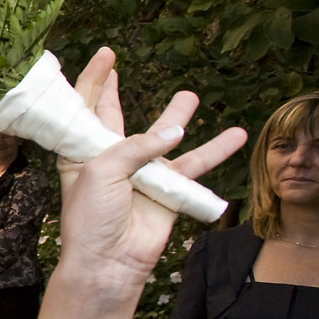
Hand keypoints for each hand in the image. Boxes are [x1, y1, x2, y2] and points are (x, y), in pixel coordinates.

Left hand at [53, 49, 246, 299]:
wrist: (109, 262)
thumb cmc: (92, 218)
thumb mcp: (103, 171)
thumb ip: (137, 146)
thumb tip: (175, 132)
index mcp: (82, 153)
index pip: (86, 109)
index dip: (95, 81)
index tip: (107, 55)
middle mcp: (109, 159)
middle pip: (116, 117)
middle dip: (115, 92)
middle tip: (118, 64)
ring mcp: (139, 174)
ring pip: (162, 137)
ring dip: (176, 116)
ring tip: (191, 95)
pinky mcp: (167, 191)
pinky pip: (194, 166)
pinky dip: (217, 151)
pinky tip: (236, 136)